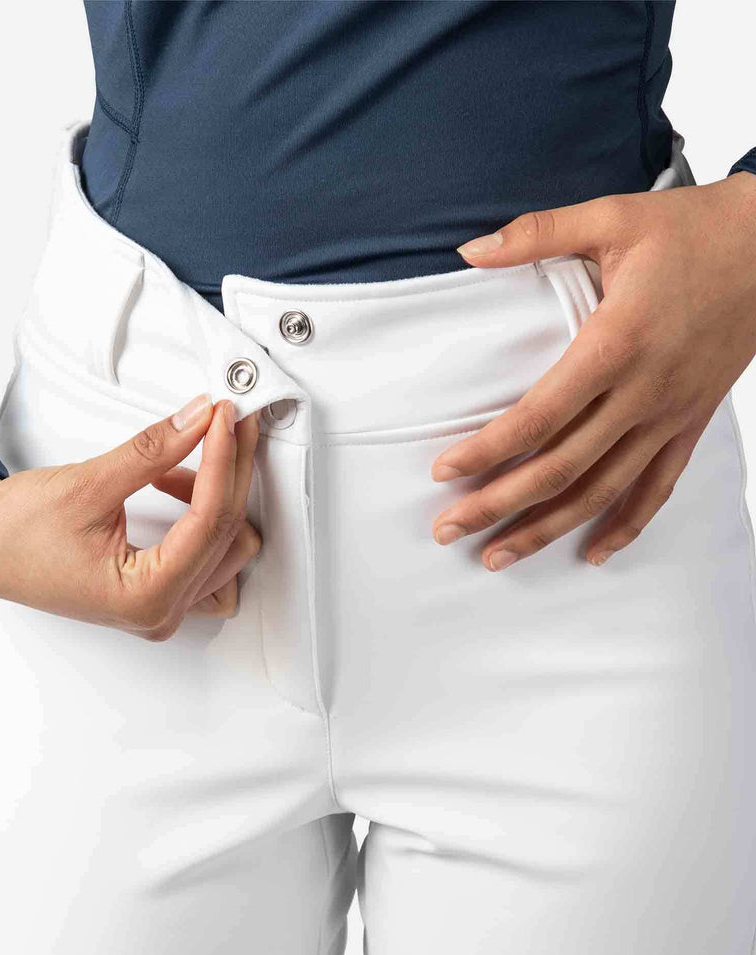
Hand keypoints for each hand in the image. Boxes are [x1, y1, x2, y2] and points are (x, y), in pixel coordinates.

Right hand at [0, 395, 262, 640]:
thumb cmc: (12, 533)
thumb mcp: (88, 484)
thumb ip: (153, 451)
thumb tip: (199, 419)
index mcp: (145, 598)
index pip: (210, 521)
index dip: (222, 459)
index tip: (223, 416)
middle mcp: (160, 613)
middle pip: (228, 534)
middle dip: (230, 471)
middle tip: (224, 419)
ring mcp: (160, 608)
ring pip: (227, 550)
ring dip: (218, 496)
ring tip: (191, 451)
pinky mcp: (155, 593)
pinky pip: (207, 558)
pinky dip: (202, 516)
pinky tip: (175, 481)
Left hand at [430, 169, 755, 570]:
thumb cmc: (691, 230)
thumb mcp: (610, 218)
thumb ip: (536, 234)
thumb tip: (467, 250)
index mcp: (616, 343)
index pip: (539, 416)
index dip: (487, 450)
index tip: (443, 471)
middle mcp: (644, 391)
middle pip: (560, 468)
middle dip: (497, 505)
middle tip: (447, 530)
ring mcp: (670, 415)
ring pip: (602, 491)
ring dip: (546, 529)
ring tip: (496, 556)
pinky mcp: (691, 423)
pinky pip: (658, 487)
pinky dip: (625, 525)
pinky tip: (592, 553)